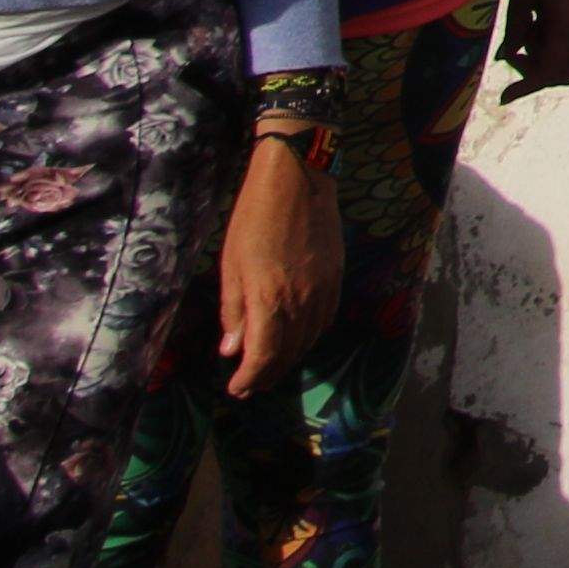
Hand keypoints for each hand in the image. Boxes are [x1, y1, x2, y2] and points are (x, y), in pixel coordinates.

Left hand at [219, 144, 342, 397]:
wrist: (298, 179)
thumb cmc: (254, 218)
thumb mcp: (231, 266)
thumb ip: (234, 311)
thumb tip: (232, 350)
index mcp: (270, 300)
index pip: (263, 357)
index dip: (249, 378)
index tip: (236, 388)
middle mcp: (302, 302)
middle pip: (287, 354)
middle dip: (267, 374)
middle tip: (249, 385)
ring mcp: (324, 291)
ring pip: (308, 340)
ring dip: (288, 359)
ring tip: (270, 368)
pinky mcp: (337, 278)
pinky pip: (325, 320)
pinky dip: (309, 337)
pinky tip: (297, 338)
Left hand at [502, 0, 568, 91]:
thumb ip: (515, 31)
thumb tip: (506, 56)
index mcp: (568, 27)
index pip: (548, 72)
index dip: (525, 86)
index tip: (504, 96)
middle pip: (566, 73)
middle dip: (539, 74)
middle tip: (515, 55)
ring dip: (547, 56)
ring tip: (526, 31)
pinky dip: (556, 44)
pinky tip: (539, 24)